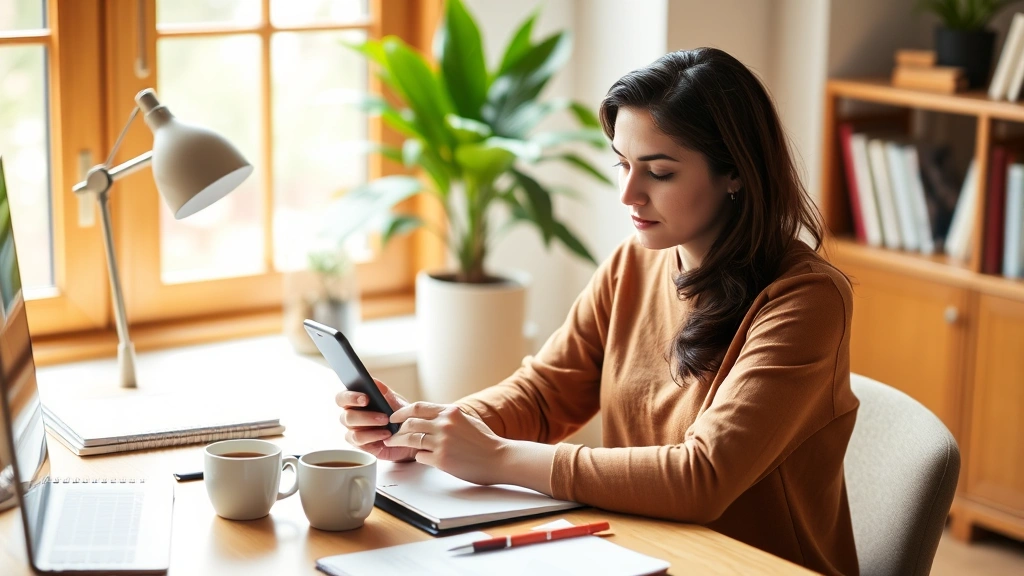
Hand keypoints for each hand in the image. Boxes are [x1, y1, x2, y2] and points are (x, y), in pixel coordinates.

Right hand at [336, 378, 417, 461]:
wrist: (410, 435)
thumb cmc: (399, 416)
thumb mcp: (396, 402)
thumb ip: (384, 392)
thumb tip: (373, 381)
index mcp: (355, 402)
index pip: (342, 397)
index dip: (350, 397)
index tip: (366, 398)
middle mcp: (351, 416)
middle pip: (345, 415)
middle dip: (364, 415)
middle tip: (384, 415)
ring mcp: (354, 431)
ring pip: (351, 429)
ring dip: (369, 425)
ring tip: (386, 423)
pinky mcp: (359, 444)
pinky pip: (359, 440)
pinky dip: (373, 436)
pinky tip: (386, 434)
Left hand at [384, 402, 507, 485]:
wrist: (499, 458)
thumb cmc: (485, 441)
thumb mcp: (467, 420)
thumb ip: (448, 417)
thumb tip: (428, 418)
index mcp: (451, 412)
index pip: (418, 408)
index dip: (402, 412)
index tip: (394, 417)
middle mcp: (445, 424)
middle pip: (410, 423)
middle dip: (396, 429)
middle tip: (391, 433)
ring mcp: (442, 442)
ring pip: (411, 439)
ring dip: (399, 442)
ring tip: (393, 444)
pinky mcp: (441, 459)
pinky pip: (420, 456)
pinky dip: (418, 456)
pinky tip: (421, 457)